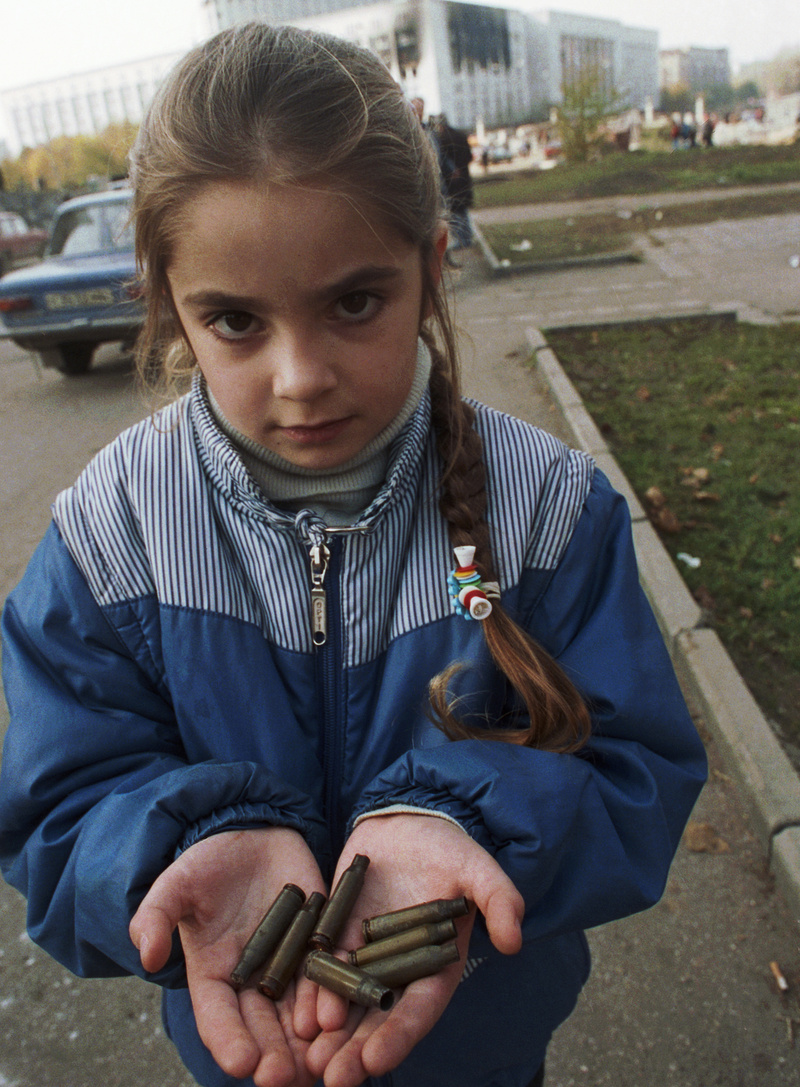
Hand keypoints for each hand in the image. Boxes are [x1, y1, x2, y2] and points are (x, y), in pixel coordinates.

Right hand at [129, 826, 325, 1086]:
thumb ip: (155, 917)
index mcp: (213, 976)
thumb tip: (146, 955)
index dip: (229, 1043)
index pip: (218, 1019)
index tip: (242, 1065)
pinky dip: (332, 997)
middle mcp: (252, 980)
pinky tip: (337, 1016)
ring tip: (316, 1061)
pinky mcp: (318, 942)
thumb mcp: (176, 884)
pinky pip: (327, 975)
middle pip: (263, 1029)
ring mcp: (288, 964)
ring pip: (298, 1013)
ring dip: (307, 1041)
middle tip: (285, 1079)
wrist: (251, 832)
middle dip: (274, 1056)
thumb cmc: (208, 862)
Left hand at [303, 814, 523, 1086]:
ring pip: (346, 1002)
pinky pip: (322, 968)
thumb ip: (500, 900)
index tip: (375, 1060)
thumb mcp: (479, 869)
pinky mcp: (339, 934)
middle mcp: (399, 971)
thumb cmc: (450, 849)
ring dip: (328, 1033)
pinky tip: (295, 1015)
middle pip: (377, 1020)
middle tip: (332, 1079)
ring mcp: (367, 956)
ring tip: (309, 1057)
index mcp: (436, 967)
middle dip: (355, 1051)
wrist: (409, 821)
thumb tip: (513, 941)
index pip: (418, 1010)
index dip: (398, 1036)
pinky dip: (311, 992)